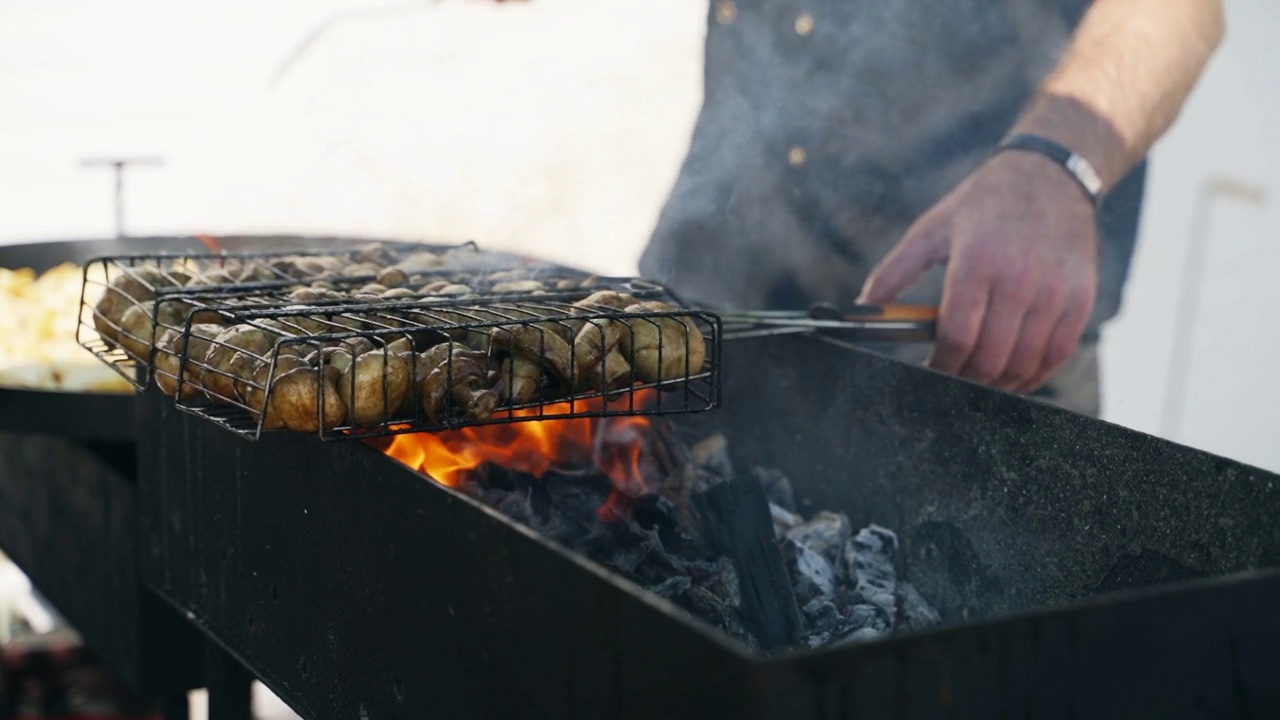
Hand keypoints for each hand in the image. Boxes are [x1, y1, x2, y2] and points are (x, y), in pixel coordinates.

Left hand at [858, 151, 1098, 392]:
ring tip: (977, 382)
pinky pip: (1056, 355)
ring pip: (1023, 364)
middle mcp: (1019, 279)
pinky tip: (1012, 376)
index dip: (942, 366)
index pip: (958, 336)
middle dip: (965, 380)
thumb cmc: (982, 205)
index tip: (931, 372)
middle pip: (990, 358)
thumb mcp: (931, 230)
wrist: (1049, 175)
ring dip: (997, 384)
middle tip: (952, 382)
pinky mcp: (1080, 299)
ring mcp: (1055, 292)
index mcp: (976, 262)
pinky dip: (1033, 375)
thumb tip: (862, 306)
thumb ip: (894, 271)